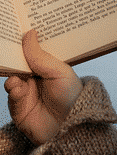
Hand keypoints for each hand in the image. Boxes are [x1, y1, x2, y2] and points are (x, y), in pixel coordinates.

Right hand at [4, 29, 83, 145]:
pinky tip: (18, 86)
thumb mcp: (59, 71)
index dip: (26, 41)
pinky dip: (13, 87)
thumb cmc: (72, 96)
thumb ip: (40, 56)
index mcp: (48, 66)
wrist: (70, 128)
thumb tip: (29, 34)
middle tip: (7, 40)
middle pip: (20, 61)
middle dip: (14, 53)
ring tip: (15, 65)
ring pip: (12, 75)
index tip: (18, 27)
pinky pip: (11, 92)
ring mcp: (26, 91)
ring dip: (13, 70)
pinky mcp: (18, 106)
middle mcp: (36, 77)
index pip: (33, 50)